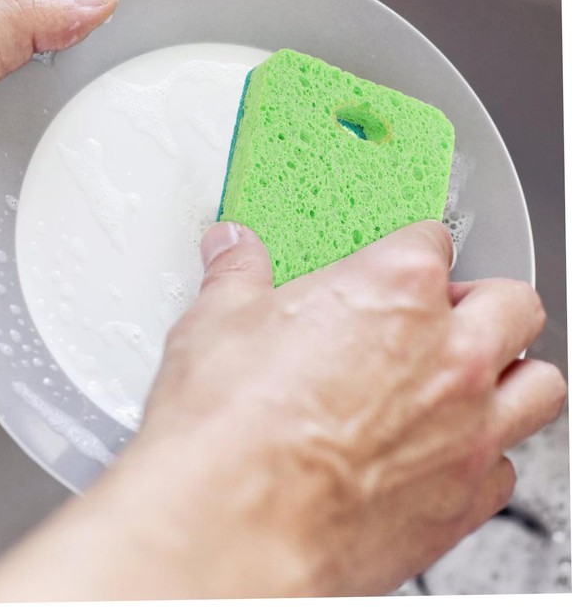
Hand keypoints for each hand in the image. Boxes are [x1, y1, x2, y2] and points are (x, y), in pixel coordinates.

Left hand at [0, 0, 117, 289]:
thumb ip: (10, 29)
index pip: (53, 70)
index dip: (99, 86)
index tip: (148, 109)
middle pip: (44, 149)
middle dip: (76, 172)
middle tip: (121, 194)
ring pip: (18, 207)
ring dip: (40, 226)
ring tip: (80, 241)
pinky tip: (23, 273)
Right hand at [0, 220, 565, 600]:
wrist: (225, 531)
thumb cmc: (221, 425)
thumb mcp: (217, 322)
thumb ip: (236, 272)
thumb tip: (230, 244)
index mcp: (389, 291)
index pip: (431, 227)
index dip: (419, 223)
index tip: (413, 222)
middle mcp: (444, 354)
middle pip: (511, 300)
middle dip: (486, 298)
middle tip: (450, 307)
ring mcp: (462, 428)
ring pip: (537, 382)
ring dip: (510, 371)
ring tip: (468, 373)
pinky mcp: (456, 498)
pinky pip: (507, 464)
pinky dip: (488, 448)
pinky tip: (441, 448)